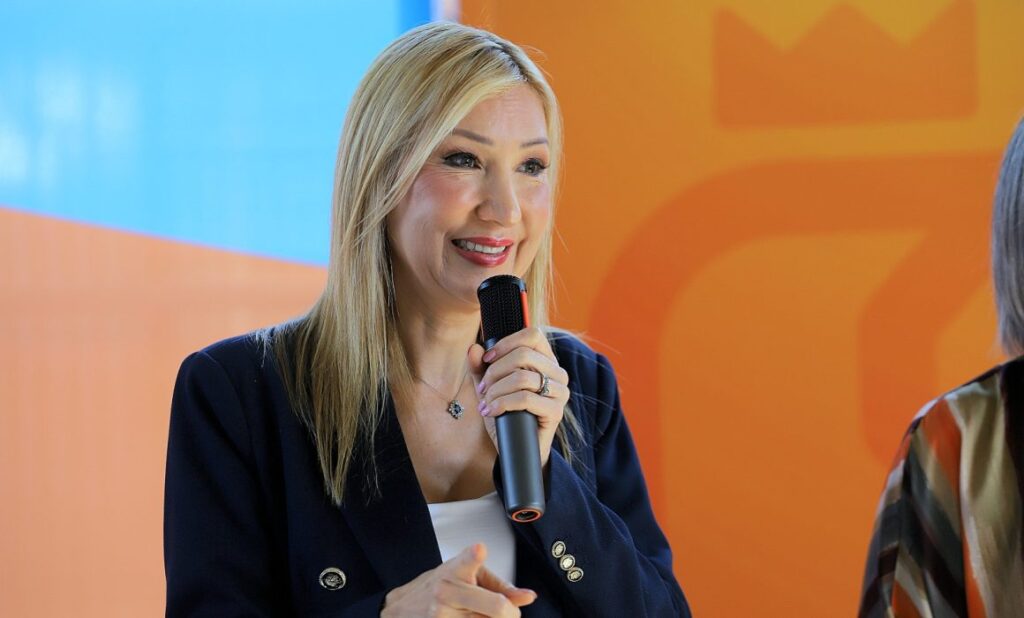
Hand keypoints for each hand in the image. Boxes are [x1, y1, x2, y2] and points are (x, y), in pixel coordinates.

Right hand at [381, 543, 535, 616]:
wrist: (403, 608)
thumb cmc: (439, 586)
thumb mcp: (466, 574)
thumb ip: (499, 585)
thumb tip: (526, 597)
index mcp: (455, 571)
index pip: (466, 561)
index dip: (474, 556)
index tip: (479, 549)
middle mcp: (448, 592)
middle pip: (495, 607)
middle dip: (511, 614)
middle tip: (510, 612)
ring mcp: (443, 615)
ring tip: (484, 614)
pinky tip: (474, 616)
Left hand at [468, 328, 569, 468]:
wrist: (517, 449)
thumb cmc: (506, 414)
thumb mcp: (489, 388)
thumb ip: (480, 368)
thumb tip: (474, 348)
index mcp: (546, 361)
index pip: (533, 336)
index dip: (506, 343)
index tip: (487, 359)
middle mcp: (557, 373)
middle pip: (523, 355)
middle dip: (495, 371)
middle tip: (482, 389)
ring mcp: (560, 392)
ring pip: (522, 377)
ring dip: (496, 390)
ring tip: (486, 403)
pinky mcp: (556, 411)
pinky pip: (526, 398)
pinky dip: (503, 403)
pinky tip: (492, 412)